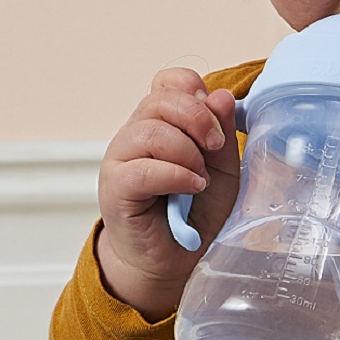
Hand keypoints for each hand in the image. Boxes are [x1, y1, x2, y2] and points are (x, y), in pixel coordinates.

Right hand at [96, 68, 239, 320]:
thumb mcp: (224, 168)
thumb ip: (222, 133)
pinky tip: (192, 186)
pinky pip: (141, 169)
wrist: (178, 258)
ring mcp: (121, 159)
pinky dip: (175, 174)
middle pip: (160, 99)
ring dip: (186, 151)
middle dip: (197, 118)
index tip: (215, 119)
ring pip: (149, 131)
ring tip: (202, 177)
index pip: (169, 80)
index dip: (194, 90)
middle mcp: (136, 133)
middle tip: (215, 147)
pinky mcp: (115, 189)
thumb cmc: (199, 210)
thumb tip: (221, 96)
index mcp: (162, 121)